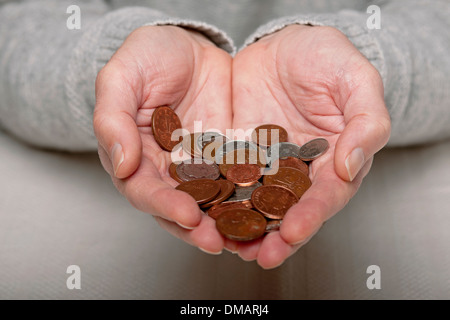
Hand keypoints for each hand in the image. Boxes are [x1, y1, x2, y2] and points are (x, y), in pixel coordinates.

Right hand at [94, 26, 231, 253]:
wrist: (188, 45)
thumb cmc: (148, 57)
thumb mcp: (123, 78)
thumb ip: (113, 119)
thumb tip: (122, 166)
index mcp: (136, 157)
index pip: (144, 190)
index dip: (163, 205)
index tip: (186, 215)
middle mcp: (166, 170)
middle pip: (178, 208)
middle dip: (197, 229)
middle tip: (218, 242)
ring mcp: (199, 167)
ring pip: (209, 204)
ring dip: (224, 224)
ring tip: (244, 238)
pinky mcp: (227, 158)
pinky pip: (237, 182)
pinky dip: (248, 199)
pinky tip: (265, 211)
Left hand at [230, 25, 390, 267]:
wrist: (285, 43)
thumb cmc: (327, 59)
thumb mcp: (356, 81)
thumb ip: (365, 122)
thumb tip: (352, 166)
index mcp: (334, 159)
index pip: (327, 195)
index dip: (312, 215)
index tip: (294, 232)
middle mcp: (300, 170)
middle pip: (290, 209)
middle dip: (276, 235)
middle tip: (261, 255)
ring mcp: (266, 164)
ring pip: (256, 201)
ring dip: (244, 225)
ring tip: (229, 245)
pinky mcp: (237, 152)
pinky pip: (226, 177)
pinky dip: (218, 196)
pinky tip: (205, 210)